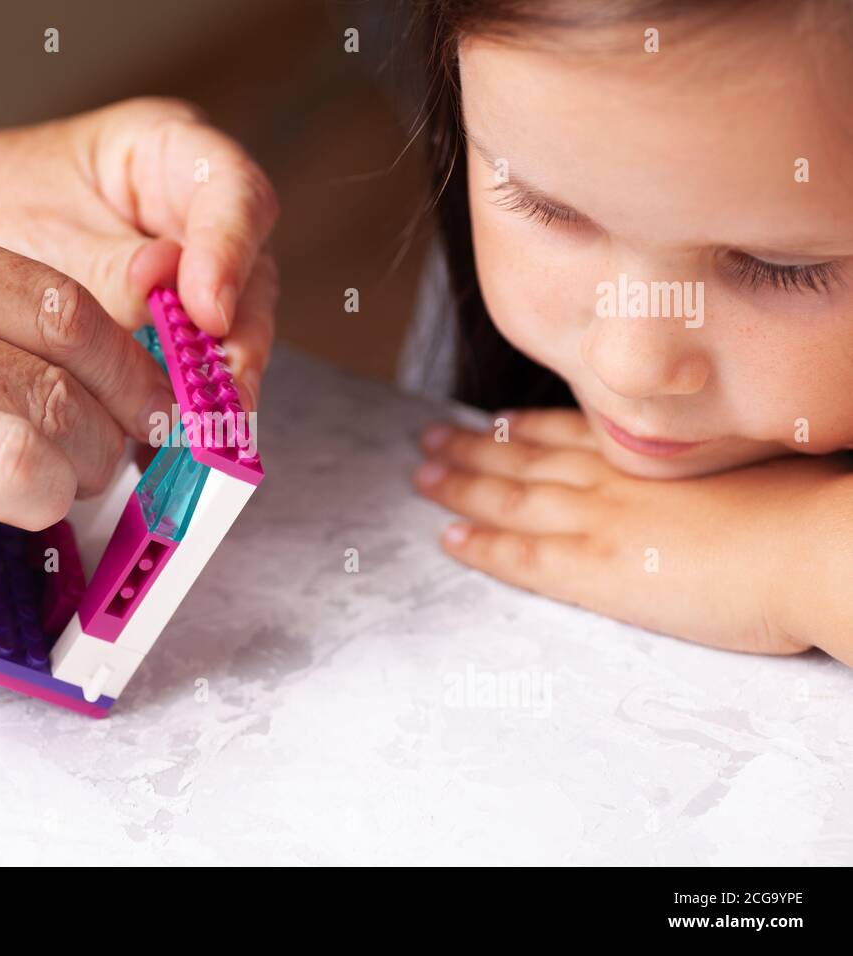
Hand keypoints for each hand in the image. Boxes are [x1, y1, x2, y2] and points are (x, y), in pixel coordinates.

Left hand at [0, 97, 279, 408]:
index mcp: (166, 152)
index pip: (235, 193)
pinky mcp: (166, 331)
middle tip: (220, 403)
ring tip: (196, 435)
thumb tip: (170, 290)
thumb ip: (109, 265)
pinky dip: (180, 406)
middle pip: (251, 273)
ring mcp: (186, 274)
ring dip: (215, 386)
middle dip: (236, 343)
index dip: (231, 254)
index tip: (207, 312)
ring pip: (232, 331)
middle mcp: (191, 212)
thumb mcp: (40, 234)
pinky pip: (191, 368)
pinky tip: (162, 443)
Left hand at [413, 409, 845, 655]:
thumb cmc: (805, 507)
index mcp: (649, 455)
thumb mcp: (749, 467)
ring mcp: (598, 522)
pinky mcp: (595, 572)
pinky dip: (481, 548)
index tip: (494, 420)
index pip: (571, 433)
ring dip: (460, 488)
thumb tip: (703, 475)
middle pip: (525, 459)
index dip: (526, 427)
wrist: (814, 546)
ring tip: (423, 476)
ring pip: (508, 500)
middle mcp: (613, 479)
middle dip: (473, 449)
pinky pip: (520, 558)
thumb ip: (705, 469)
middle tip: (430, 439)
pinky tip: (449, 541)